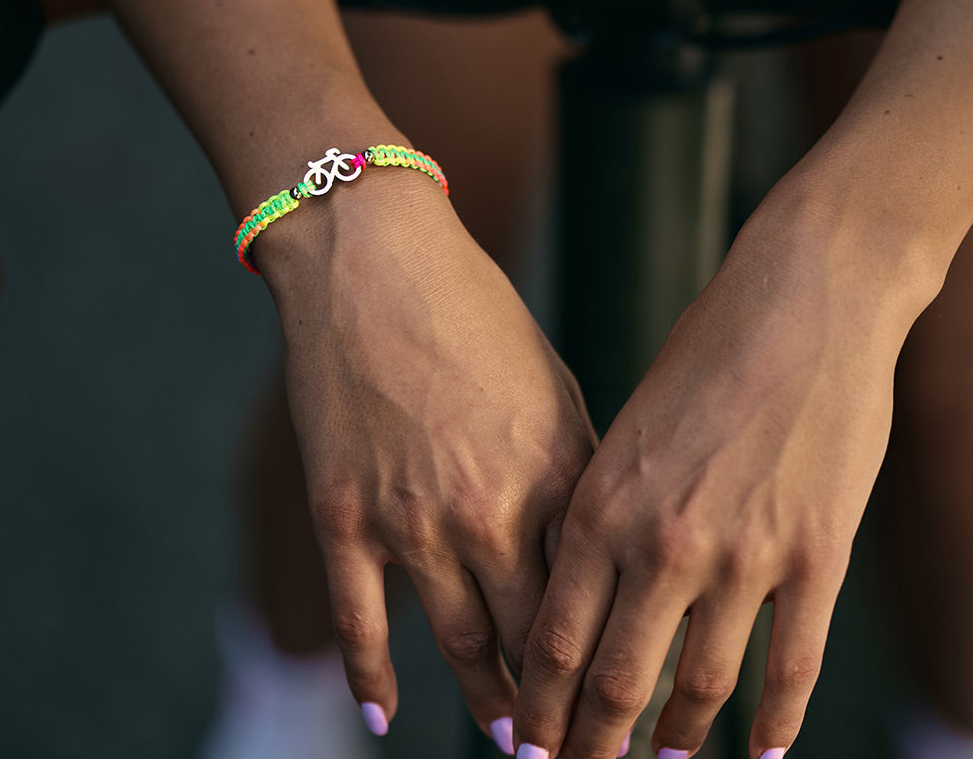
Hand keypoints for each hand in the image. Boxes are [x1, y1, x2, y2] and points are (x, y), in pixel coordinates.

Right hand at [257, 172, 595, 750]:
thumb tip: (595, 535)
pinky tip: (384, 714)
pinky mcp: (344, 516)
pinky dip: (372, 676)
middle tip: (580, 741)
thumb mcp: (550, 383)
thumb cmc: (473, 312)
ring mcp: (411, 522)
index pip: (595, 598)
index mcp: (555, 476)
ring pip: (460, 644)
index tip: (628, 696)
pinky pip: (362, 621)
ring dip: (490, 701)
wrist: (373, 261)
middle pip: (534, 640)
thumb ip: (575, 464)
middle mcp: (490, 513)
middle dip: (562, 702)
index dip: (614, 657)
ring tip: (513, 741)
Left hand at [513, 185, 923, 758]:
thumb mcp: (626, 429)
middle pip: (614, 680)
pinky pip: (793, 667)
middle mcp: (661, 541)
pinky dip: (776, 723)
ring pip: (700, 688)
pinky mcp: (816, 555)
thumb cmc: (701, 355)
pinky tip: (764, 754)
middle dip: (591, 743)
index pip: (552, 638)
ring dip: (676, 742)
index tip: (532, 746)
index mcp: (600, 503)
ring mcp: (743, 554)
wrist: (799, 302)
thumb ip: (604, 511)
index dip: (539, 707)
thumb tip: (585, 588)